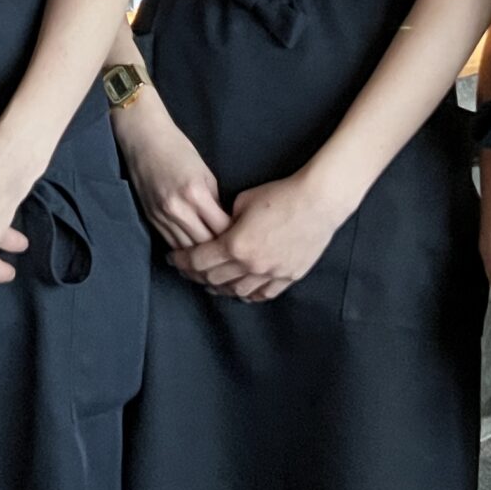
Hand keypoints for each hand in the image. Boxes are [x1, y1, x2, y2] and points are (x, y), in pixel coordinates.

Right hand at [114, 99, 230, 251]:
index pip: (221, 228)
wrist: (144, 140)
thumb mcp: (205, 173)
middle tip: (233, 256)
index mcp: (195, 194)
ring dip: (202, 256)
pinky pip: (172, 243)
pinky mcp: (151, 219)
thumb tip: (224, 224)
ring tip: (216, 262)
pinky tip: (195, 255)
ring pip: (187, 250)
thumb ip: (214, 201)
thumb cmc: (178, 150)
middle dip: (220, 251)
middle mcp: (178, 209)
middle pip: (205, 244)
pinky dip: (185, 251)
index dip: (234, 237)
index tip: (244, 240)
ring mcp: (162, 216)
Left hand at [171, 169, 351, 301]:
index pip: (198, 260)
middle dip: (196, 275)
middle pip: (214, 279)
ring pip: (237, 291)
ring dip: (220, 288)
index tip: (172, 258)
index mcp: (235, 245)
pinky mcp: (289, 277)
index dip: (181, 261)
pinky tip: (240, 290)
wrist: (318, 202)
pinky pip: (263, 294)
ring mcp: (271, 274)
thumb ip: (225, 220)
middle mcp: (250, 265)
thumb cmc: (280, 195)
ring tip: (211, 282)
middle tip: (187, 270)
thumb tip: (218, 228)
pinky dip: (248, 294)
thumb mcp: (243, 201)